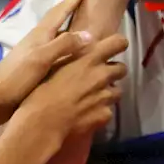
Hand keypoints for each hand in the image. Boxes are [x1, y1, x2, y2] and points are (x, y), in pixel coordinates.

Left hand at [0, 0, 96, 126]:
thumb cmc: (15, 77)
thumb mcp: (40, 58)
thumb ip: (64, 45)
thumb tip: (90, 34)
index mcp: (39, 35)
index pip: (58, 12)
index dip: (71, 0)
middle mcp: (39, 42)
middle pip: (59, 23)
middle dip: (74, 12)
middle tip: (92, 7)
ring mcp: (37, 56)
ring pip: (60, 39)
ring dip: (74, 33)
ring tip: (92, 32)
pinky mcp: (37, 70)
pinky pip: (59, 55)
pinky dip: (71, 52)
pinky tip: (79, 59)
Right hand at [10, 31, 129, 143]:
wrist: (42, 122)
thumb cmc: (41, 89)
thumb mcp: (53, 62)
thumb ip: (72, 52)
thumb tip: (82, 42)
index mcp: (90, 57)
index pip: (119, 42)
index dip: (118, 44)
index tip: (113, 48)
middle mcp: (102, 75)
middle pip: (122, 68)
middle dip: (113, 71)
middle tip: (97, 76)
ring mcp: (106, 96)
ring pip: (117, 91)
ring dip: (107, 92)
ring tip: (90, 97)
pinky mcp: (105, 115)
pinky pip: (107, 110)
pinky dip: (100, 111)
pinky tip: (86, 114)